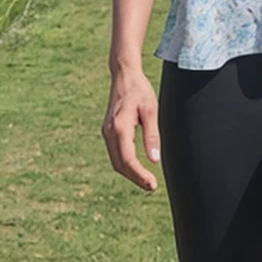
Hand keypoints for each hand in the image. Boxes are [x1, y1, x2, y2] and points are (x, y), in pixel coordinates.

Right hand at [101, 68, 160, 191]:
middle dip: (135, 178)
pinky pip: (115, 153)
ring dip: (130, 173)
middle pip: (120, 164)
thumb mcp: (150, 110)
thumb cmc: (139, 90)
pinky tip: (137, 167)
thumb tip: (155, 160)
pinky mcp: (108, 131)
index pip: (128, 159)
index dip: (139, 175)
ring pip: (116, 161)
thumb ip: (152, 135)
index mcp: (120, 128)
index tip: (152, 184)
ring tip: (146, 180)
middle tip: (152, 186)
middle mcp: (109, 132)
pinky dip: (125, 163)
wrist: (124, 75)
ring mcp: (106, 132)